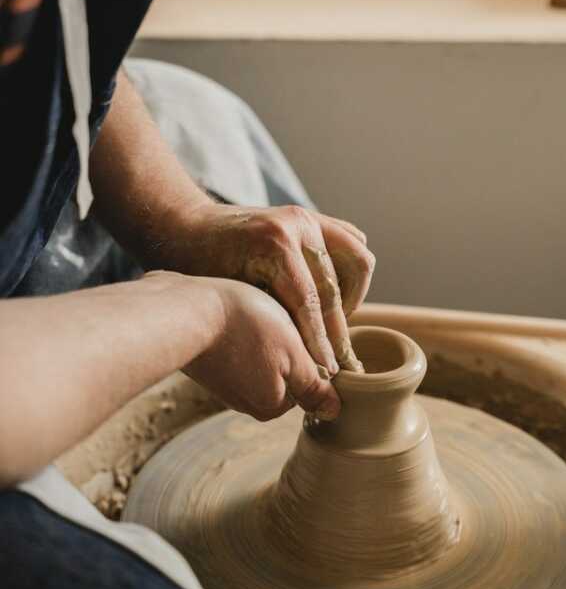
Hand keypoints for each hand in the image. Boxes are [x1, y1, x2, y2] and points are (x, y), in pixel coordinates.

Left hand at [182, 204, 375, 373]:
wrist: (186, 227)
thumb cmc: (200, 269)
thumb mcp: (231, 298)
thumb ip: (270, 320)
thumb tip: (304, 359)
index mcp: (274, 244)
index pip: (310, 303)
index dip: (320, 342)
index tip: (328, 372)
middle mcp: (297, 225)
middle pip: (334, 288)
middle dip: (338, 330)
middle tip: (339, 362)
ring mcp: (308, 217)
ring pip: (357, 260)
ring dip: (351, 297)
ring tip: (334, 325)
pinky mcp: (312, 216)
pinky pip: (351, 243)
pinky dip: (349, 272)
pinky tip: (333, 298)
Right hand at [184, 278, 340, 421]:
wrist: (184, 309)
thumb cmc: (245, 325)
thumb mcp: (293, 353)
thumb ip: (315, 386)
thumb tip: (334, 412)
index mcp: (270, 404)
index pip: (306, 384)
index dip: (306, 353)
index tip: (294, 331)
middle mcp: (245, 403)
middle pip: (282, 375)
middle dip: (283, 348)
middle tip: (271, 322)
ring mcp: (222, 385)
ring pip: (258, 361)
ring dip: (260, 339)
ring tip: (250, 318)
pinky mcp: (206, 365)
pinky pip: (235, 351)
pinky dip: (238, 335)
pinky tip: (231, 319)